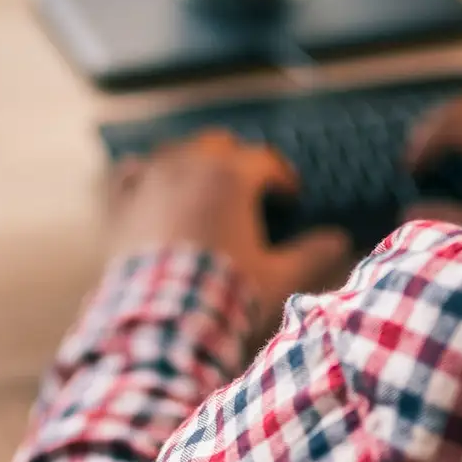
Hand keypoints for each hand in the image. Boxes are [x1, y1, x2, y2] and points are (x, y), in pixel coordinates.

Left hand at [108, 130, 354, 322]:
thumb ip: (311, 254)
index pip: (265, 160)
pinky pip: (131, 171)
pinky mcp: (122, 202)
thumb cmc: (223, 293)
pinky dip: (145, 174)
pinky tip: (153, 186)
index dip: (281, 176)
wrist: (162, 317)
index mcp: (231, 176)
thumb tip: (339, 241)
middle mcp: (189, 165)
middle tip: (250, 187)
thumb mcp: (276, 276)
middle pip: (220, 143)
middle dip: (238, 160)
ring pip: (176, 149)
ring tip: (206, 185)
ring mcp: (151, 179)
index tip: (290, 195)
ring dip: (194, 161)